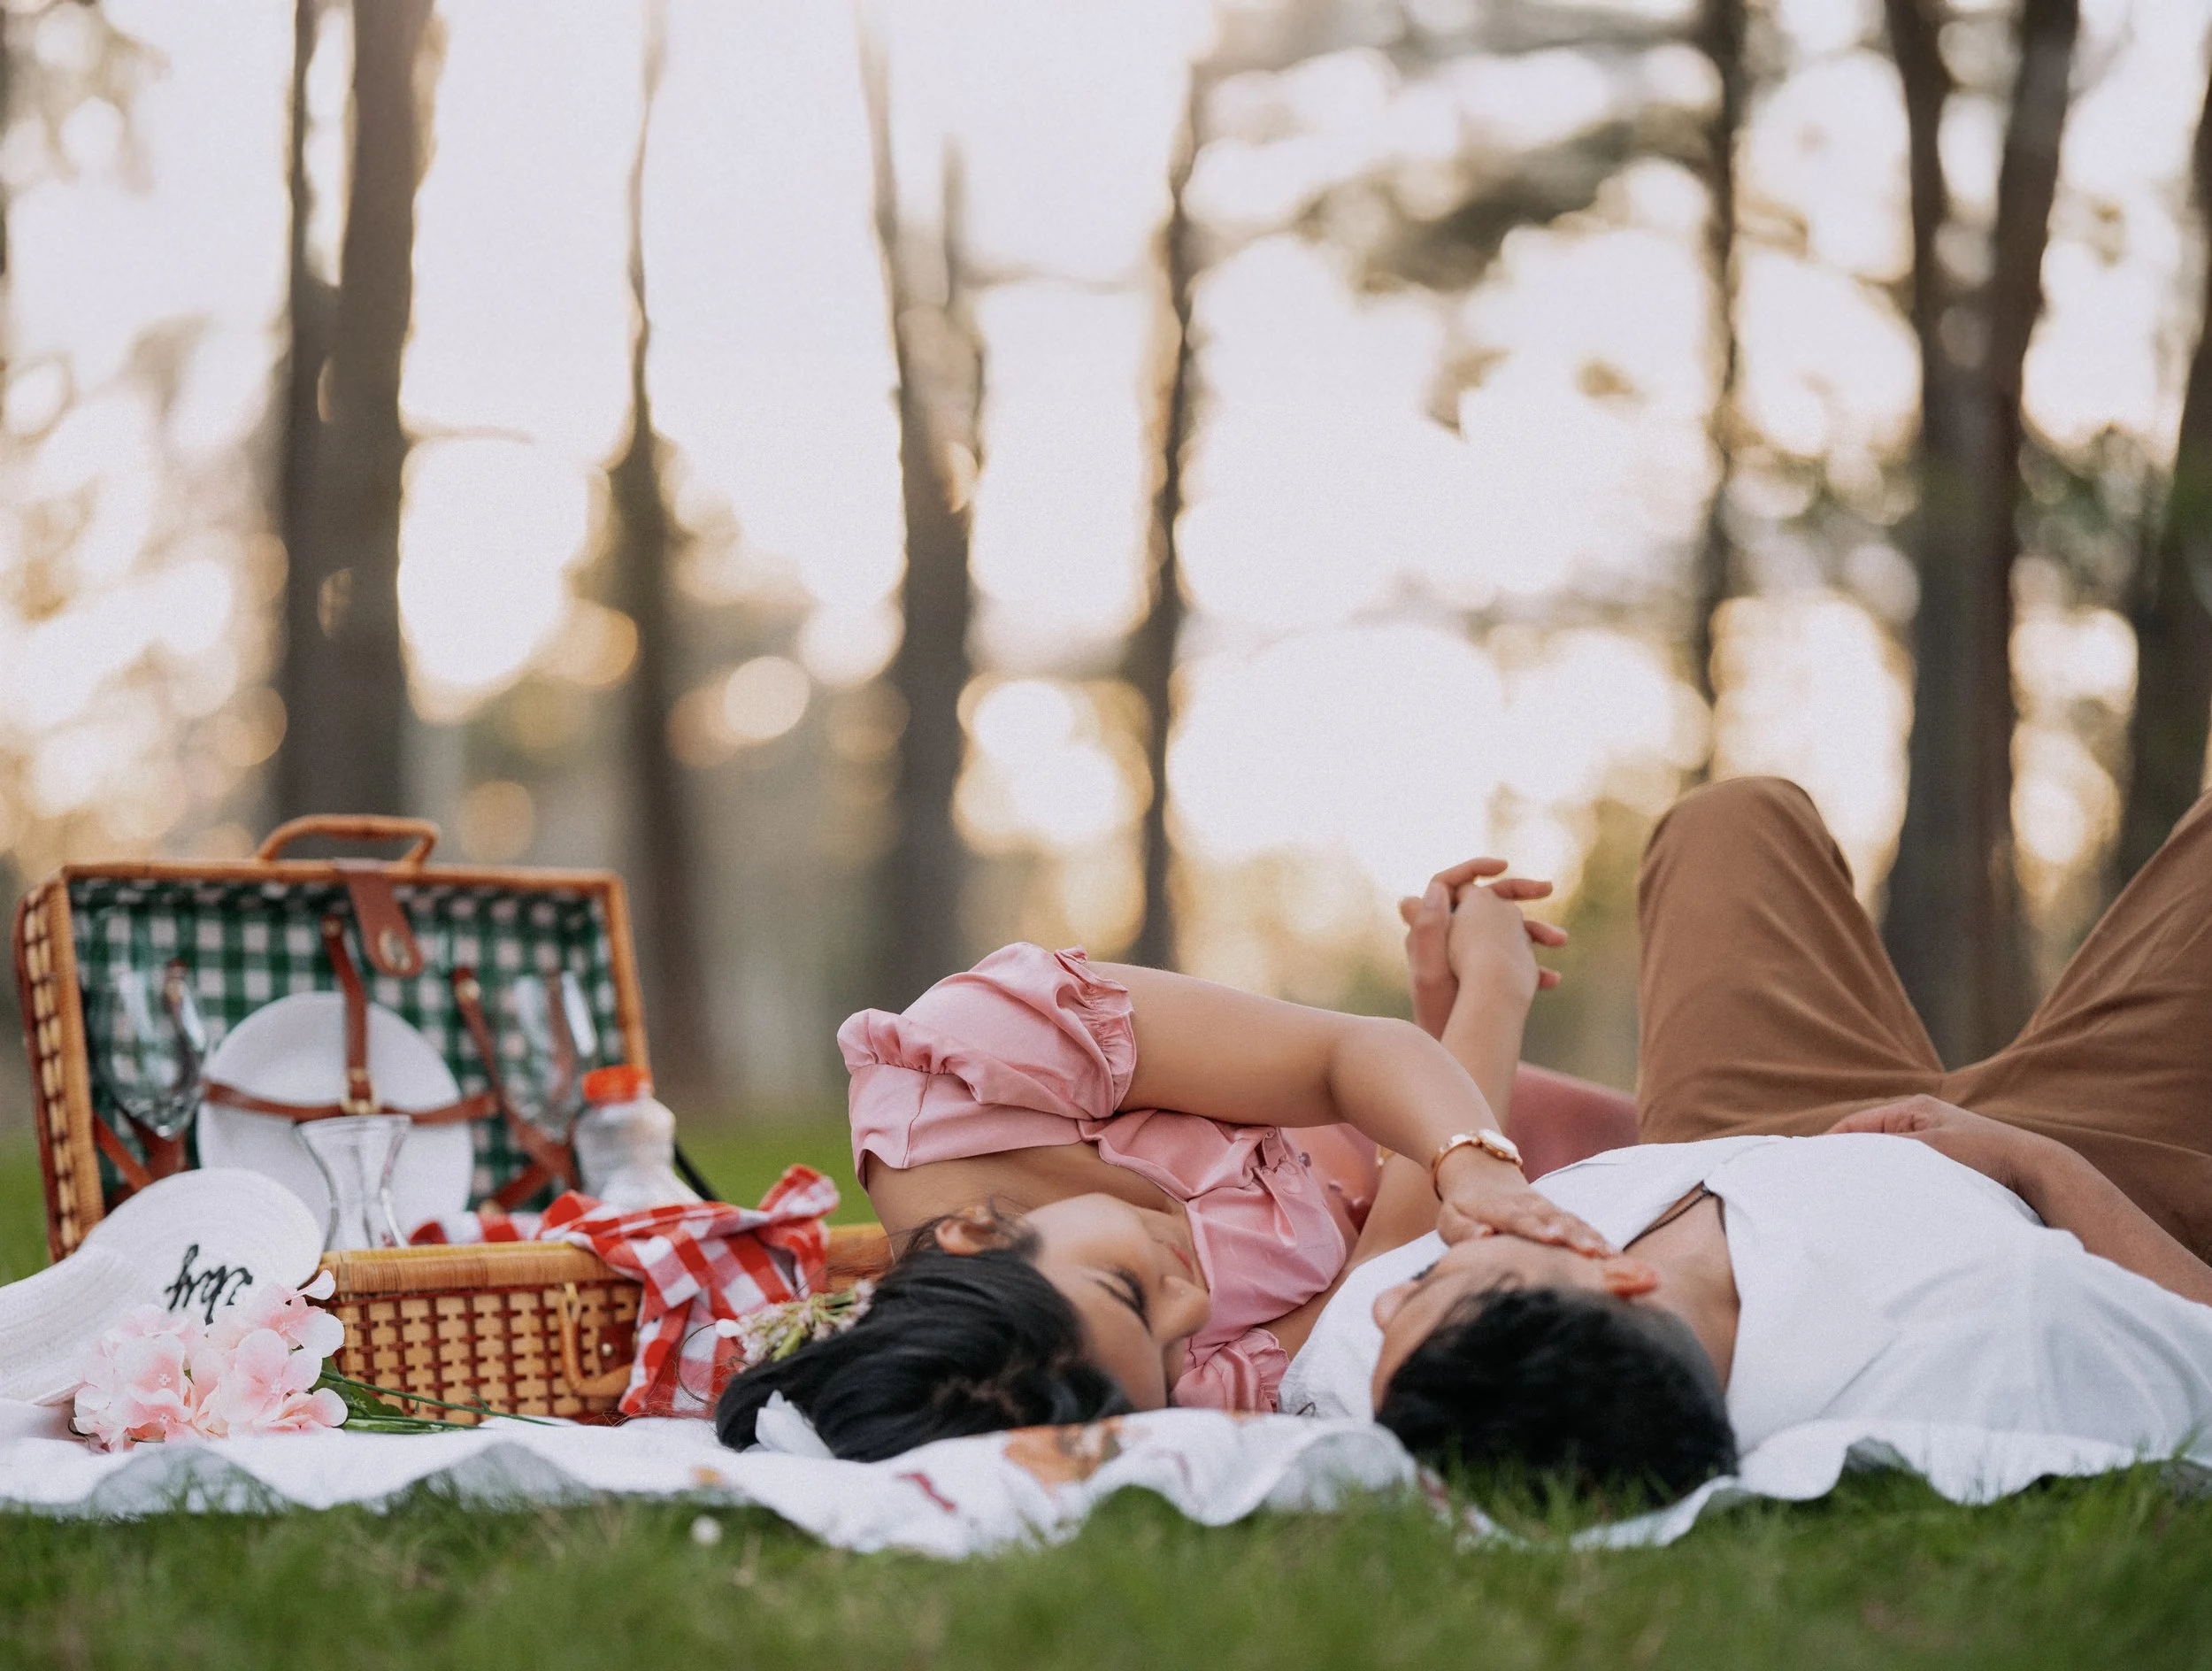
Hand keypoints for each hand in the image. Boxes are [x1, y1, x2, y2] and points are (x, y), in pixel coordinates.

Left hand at [1398, 858, 1566, 1036]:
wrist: (1452, 1054)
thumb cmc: (1439, 1017)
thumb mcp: (1431, 973)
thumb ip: (1428, 928)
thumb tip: (1436, 888)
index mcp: (1428, 932)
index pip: (1446, 883)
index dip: (1473, 869)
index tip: (1503, 866)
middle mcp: (1446, 940)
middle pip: (1481, 902)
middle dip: (1517, 893)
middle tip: (1548, 889)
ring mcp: (1466, 958)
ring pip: (1501, 932)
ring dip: (1533, 932)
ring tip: (1561, 941)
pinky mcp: (1483, 978)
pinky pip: (1509, 961)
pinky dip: (1531, 966)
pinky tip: (1552, 980)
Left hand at [1435, 1149, 1614, 1257]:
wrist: (1480, 1173)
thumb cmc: (1463, 1205)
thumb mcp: (1451, 1218)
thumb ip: (1464, 1230)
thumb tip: (1485, 1236)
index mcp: (1499, 1207)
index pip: (1518, 1217)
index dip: (1535, 1227)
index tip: (1551, 1239)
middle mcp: (1528, 1205)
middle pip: (1554, 1219)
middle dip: (1573, 1236)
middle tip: (1591, 1253)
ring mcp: (1547, 1207)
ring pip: (1572, 1221)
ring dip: (1591, 1238)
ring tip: (1610, 1257)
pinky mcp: (1559, 1214)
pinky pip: (1581, 1225)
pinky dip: (1598, 1238)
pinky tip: (1615, 1255)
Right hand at [1826, 1095, 2043, 1195]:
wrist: (2038, 1172)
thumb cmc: (1985, 1157)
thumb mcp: (1927, 1153)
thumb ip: (1884, 1153)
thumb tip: (1842, 1160)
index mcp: (1911, 1109)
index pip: (1852, 1127)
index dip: (1829, 1148)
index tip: (1808, 1172)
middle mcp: (1921, 1120)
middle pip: (1868, 1142)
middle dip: (1849, 1163)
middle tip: (1826, 1188)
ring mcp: (1935, 1140)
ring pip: (1888, 1159)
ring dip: (1874, 1175)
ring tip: (1854, 1197)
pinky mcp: (1950, 1161)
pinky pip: (1908, 1171)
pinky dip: (1895, 1183)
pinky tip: (1889, 1201)